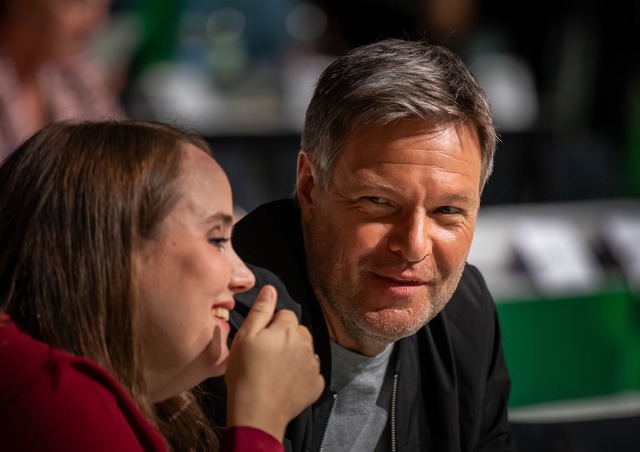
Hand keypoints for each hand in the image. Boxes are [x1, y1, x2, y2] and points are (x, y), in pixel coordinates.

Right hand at [224, 285, 323, 441]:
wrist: (256, 413)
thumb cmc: (245, 373)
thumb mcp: (245, 337)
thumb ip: (260, 310)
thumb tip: (270, 289)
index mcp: (288, 329)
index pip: (285, 315)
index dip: (271, 325)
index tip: (260, 340)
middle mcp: (306, 343)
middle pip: (298, 331)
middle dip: (286, 337)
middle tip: (267, 354)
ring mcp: (313, 365)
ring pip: (306, 350)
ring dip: (295, 354)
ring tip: (275, 370)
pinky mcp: (316, 385)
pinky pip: (312, 372)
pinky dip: (302, 375)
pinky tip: (287, 383)